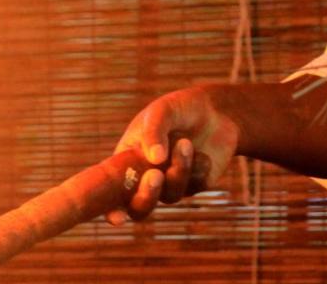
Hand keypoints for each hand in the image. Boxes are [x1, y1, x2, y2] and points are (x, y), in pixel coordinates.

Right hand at [106, 86, 238, 224]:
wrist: (214, 109)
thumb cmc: (178, 108)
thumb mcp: (162, 111)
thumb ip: (154, 132)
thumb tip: (155, 161)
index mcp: (127, 160)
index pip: (112, 192)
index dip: (112, 211)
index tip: (118, 219)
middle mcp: (146, 178)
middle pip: (140, 207)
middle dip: (147, 195)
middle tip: (156, 174)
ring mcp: (171, 184)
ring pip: (171, 195)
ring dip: (178, 170)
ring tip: (186, 142)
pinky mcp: (195, 185)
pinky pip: (194, 187)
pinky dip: (198, 168)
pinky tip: (202, 152)